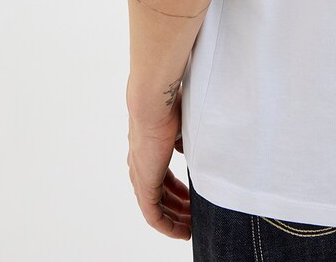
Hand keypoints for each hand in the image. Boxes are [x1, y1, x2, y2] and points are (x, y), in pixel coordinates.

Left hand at [126, 91, 190, 238]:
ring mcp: (140, 176)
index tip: (191, 198)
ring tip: (192, 227)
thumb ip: (184, 142)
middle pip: (159, 196)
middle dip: (178, 208)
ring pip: (156, 208)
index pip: (161, 179)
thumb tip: (189, 151)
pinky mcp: (144, 184)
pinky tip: (183, 232)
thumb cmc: (168, 106)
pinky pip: (154, 215)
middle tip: (195, 216)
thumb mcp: (181, 126)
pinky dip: (168, 226)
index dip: (177, 191)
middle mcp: (140, 166)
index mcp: (147, 152)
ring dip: (175, 219)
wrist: (153, 103)